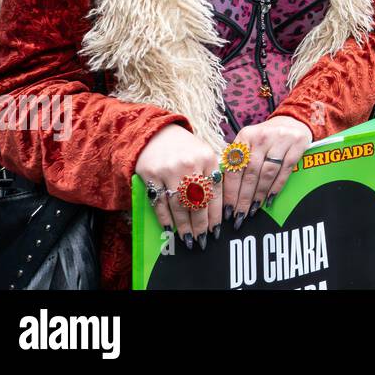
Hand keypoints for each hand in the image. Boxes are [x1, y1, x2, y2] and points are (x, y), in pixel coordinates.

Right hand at [134, 124, 223, 248]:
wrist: (156, 133)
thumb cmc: (185, 149)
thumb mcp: (205, 154)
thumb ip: (213, 175)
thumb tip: (223, 206)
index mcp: (208, 159)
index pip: (215, 192)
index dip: (216, 214)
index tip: (217, 230)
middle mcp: (190, 165)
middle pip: (198, 201)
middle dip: (201, 224)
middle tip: (203, 240)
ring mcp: (170, 170)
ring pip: (179, 205)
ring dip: (184, 225)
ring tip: (188, 239)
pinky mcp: (151, 175)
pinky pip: (160, 202)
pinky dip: (165, 217)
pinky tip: (170, 228)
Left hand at [223, 116, 313, 229]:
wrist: (292, 121)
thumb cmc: (266, 138)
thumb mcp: (249, 143)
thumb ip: (238, 161)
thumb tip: (222, 192)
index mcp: (245, 136)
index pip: (234, 167)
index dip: (230, 191)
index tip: (227, 209)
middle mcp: (261, 136)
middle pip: (250, 173)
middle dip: (243, 197)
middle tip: (239, 215)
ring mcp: (280, 139)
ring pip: (267, 173)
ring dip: (259, 194)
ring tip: (253, 209)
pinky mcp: (297, 144)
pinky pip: (285, 170)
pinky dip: (277, 186)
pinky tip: (270, 198)